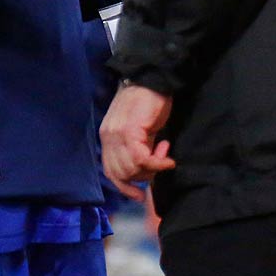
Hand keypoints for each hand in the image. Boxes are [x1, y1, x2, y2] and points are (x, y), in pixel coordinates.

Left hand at [100, 82, 175, 199]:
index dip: (124, 186)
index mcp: (107, 136)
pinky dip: (157, 163)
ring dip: (152, 168)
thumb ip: (136, 148)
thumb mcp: (139, 130)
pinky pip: (142, 159)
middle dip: (144, 175)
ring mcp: (117, 134)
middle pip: (121, 173)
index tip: (139, 196)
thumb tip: (144, 169)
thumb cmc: (149, 102)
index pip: (110, 171)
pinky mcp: (130, 131)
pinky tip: (168, 158)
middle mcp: (108, 137)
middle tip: (160, 161)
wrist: (152, 79)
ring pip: (132, 168)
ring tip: (164, 151)